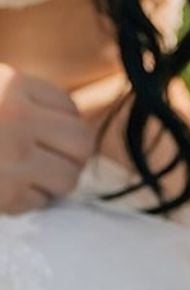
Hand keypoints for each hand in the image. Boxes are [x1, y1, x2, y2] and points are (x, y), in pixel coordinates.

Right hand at [0, 64, 94, 213]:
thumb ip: (28, 103)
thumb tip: (79, 132)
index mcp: (13, 87)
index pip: (69, 108)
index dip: (63, 123)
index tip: (45, 131)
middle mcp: (17, 121)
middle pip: (81, 144)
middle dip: (71, 155)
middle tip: (50, 158)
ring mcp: (13, 161)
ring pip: (68, 179)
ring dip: (55, 180)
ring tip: (31, 173)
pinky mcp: (6, 197)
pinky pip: (41, 203)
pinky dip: (28, 198)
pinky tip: (8, 186)